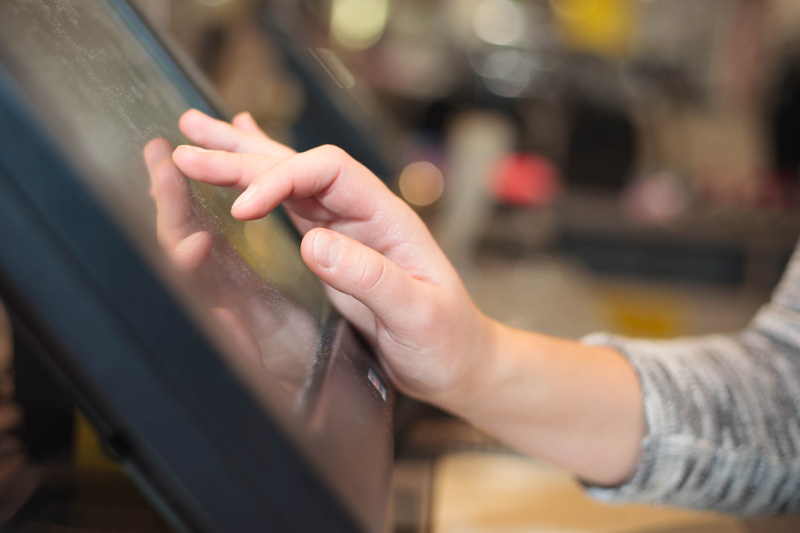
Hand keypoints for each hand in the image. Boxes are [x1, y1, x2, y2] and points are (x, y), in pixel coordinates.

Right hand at [172, 109, 494, 404]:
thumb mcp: (418, 313)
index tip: (242, 207)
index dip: (279, 181)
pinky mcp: (334, 250)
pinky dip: (262, 181)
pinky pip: (292, 205)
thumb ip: (370, 277)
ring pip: (288, 181)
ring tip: (195, 133)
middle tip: (188, 149)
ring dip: (241, 158)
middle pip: (298, 168)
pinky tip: (245, 154)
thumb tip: (314, 241)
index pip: (326, 174)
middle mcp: (363, 215)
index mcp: (387, 218)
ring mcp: (347, 230)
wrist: (458, 361)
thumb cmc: (448, 339)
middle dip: (242, 157)